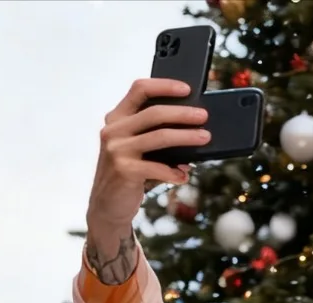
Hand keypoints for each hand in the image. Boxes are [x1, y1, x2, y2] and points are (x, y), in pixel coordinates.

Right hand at [86, 78, 209, 253]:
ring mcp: (117, 150)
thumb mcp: (136, 149)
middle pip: (155, 113)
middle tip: (204, 116)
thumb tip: (190, 129)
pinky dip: (174, 172)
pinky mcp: (124, 170)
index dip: (164, 85)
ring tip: (204, 138)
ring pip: (160, 137)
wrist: (107, 206)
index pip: (140, 89)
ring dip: (186, 137)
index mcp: (117, 118)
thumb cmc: (129, 174)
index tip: (187, 89)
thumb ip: (153, 135)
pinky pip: (157, 167)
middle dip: (183, 113)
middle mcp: (114, 130)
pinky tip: (184, 176)